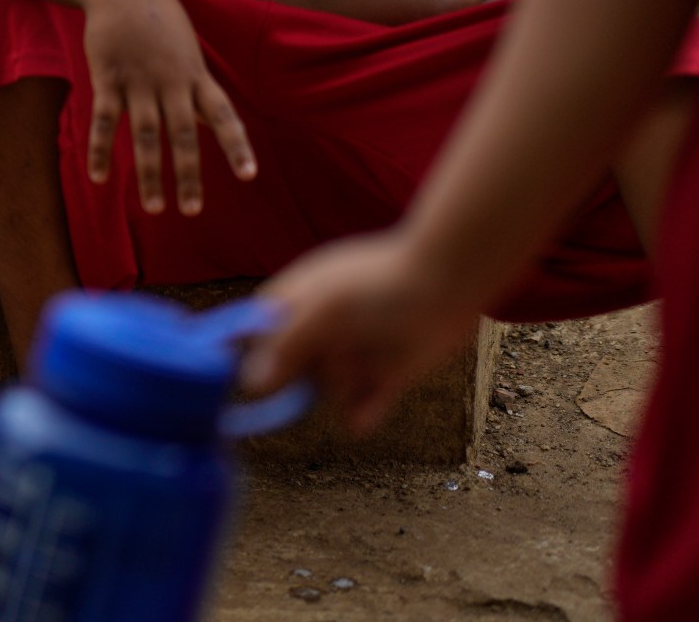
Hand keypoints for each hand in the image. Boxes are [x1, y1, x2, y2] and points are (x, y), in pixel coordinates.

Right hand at [80, 0, 256, 215]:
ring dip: (150, 173)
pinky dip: (100, 150)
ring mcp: (138, 81)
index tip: (249, 175)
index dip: (236, 146)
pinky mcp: (108, 78)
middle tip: (191, 211)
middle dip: (188, 175)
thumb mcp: (187, 50)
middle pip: (183, 135)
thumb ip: (196, 89)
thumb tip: (207, 124)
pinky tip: (99, 177)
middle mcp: (171, 82)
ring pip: (145, 135)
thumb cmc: (160, 20)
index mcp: (196, 76)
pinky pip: (104, 121)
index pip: (223, 116)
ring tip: (155, 208)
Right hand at [242, 229, 481, 432]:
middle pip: (294, 371)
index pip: (260, 337)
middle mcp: (323, 331)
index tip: (250, 385)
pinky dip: (363, 414)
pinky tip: (364, 418)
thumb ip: (287, 345)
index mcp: (299, 303)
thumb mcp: (324, 309)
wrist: (447, 280)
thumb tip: (252, 385)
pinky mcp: (387, 374)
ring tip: (365, 366)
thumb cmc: (378, 283)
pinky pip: (365, 407)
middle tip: (329, 363)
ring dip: (342, 388)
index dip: (253, 358)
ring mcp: (355, 353)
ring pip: (330, 390)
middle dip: (305, 378)